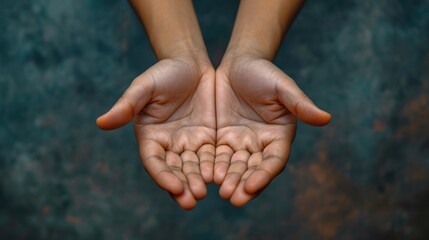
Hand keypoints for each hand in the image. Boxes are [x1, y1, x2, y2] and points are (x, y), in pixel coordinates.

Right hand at [97, 58, 215, 209]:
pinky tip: (222, 178)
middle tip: (191, 200)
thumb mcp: (145, 87)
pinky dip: (215, 169)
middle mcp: (169, 145)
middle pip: (175, 170)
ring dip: (198, 182)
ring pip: (194, 168)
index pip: (154, 161)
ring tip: (205, 193)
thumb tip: (100, 123)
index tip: (174, 187)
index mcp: (150, 137)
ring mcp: (189, 144)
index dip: (162, 175)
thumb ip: (127, 105)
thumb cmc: (164, 72)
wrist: (191, 64)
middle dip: (182, 185)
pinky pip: (212, 157)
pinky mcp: (208, 139)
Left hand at [215, 54, 330, 206]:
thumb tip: (326, 118)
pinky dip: (213, 168)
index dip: (264, 174)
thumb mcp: (281, 86)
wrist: (238, 63)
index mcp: (279, 136)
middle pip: (253, 169)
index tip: (252, 186)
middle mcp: (261, 145)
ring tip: (221, 193)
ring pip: (235, 167)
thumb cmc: (263, 72)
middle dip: (244, 184)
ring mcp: (241, 143)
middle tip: (233, 199)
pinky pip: (217, 157)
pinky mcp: (222, 139)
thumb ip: (300, 104)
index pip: (274, 160)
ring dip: (229, 181)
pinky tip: (205, 177)